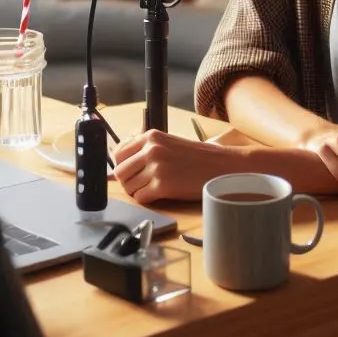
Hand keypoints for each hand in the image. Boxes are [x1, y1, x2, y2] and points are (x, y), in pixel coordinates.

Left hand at [114, 130, 235, 202]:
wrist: (220, 166)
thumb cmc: (195, 157)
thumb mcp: (167, 143)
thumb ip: (144, 150)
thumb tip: (119, 166)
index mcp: (150, 136)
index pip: (118, 154)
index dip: (121, 166)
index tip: (129, 172)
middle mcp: (151, 150)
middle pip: (120, 172)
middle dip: (128, 181)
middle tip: (141, 184)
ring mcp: (157, 168)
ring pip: (128, 188)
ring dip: (137, 192)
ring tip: (153, 189)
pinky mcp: (163, 186)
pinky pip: (140, 198)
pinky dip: (147, 200)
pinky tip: (159, 195)